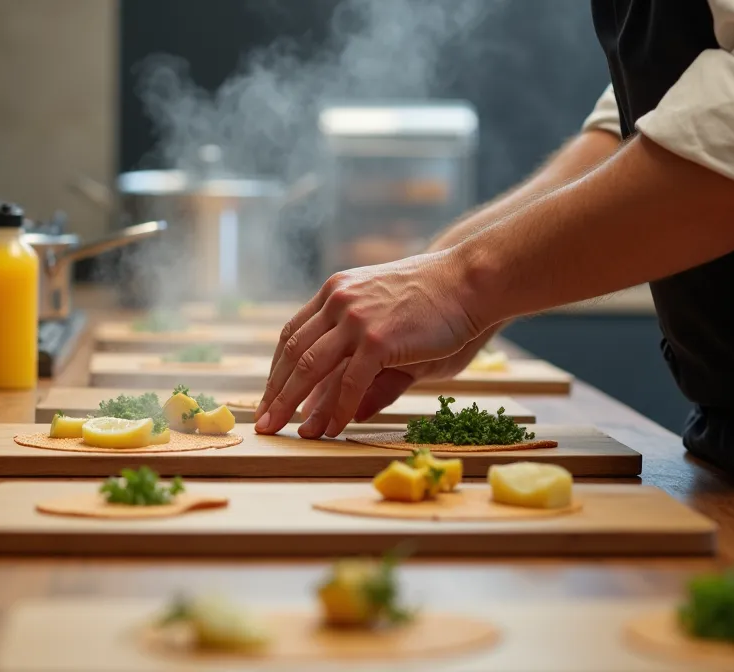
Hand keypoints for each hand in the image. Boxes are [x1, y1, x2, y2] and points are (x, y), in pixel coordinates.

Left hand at [254, 252, 477, 436]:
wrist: (470, 279)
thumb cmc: (435, 302)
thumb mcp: (386, 322)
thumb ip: (361, 357)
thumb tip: (346, 406)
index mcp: (335, 292)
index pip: (292, 333)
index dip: (277, 368)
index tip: (269, 395)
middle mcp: (338, 302)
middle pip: (293, 353)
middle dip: (275, 392)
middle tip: (263, 421)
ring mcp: (356, 319)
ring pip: (310, 368)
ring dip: (293, 404)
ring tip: (283, 430)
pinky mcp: (377, 339)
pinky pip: (348, 382)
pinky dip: (336, 409)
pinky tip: (330, 429)